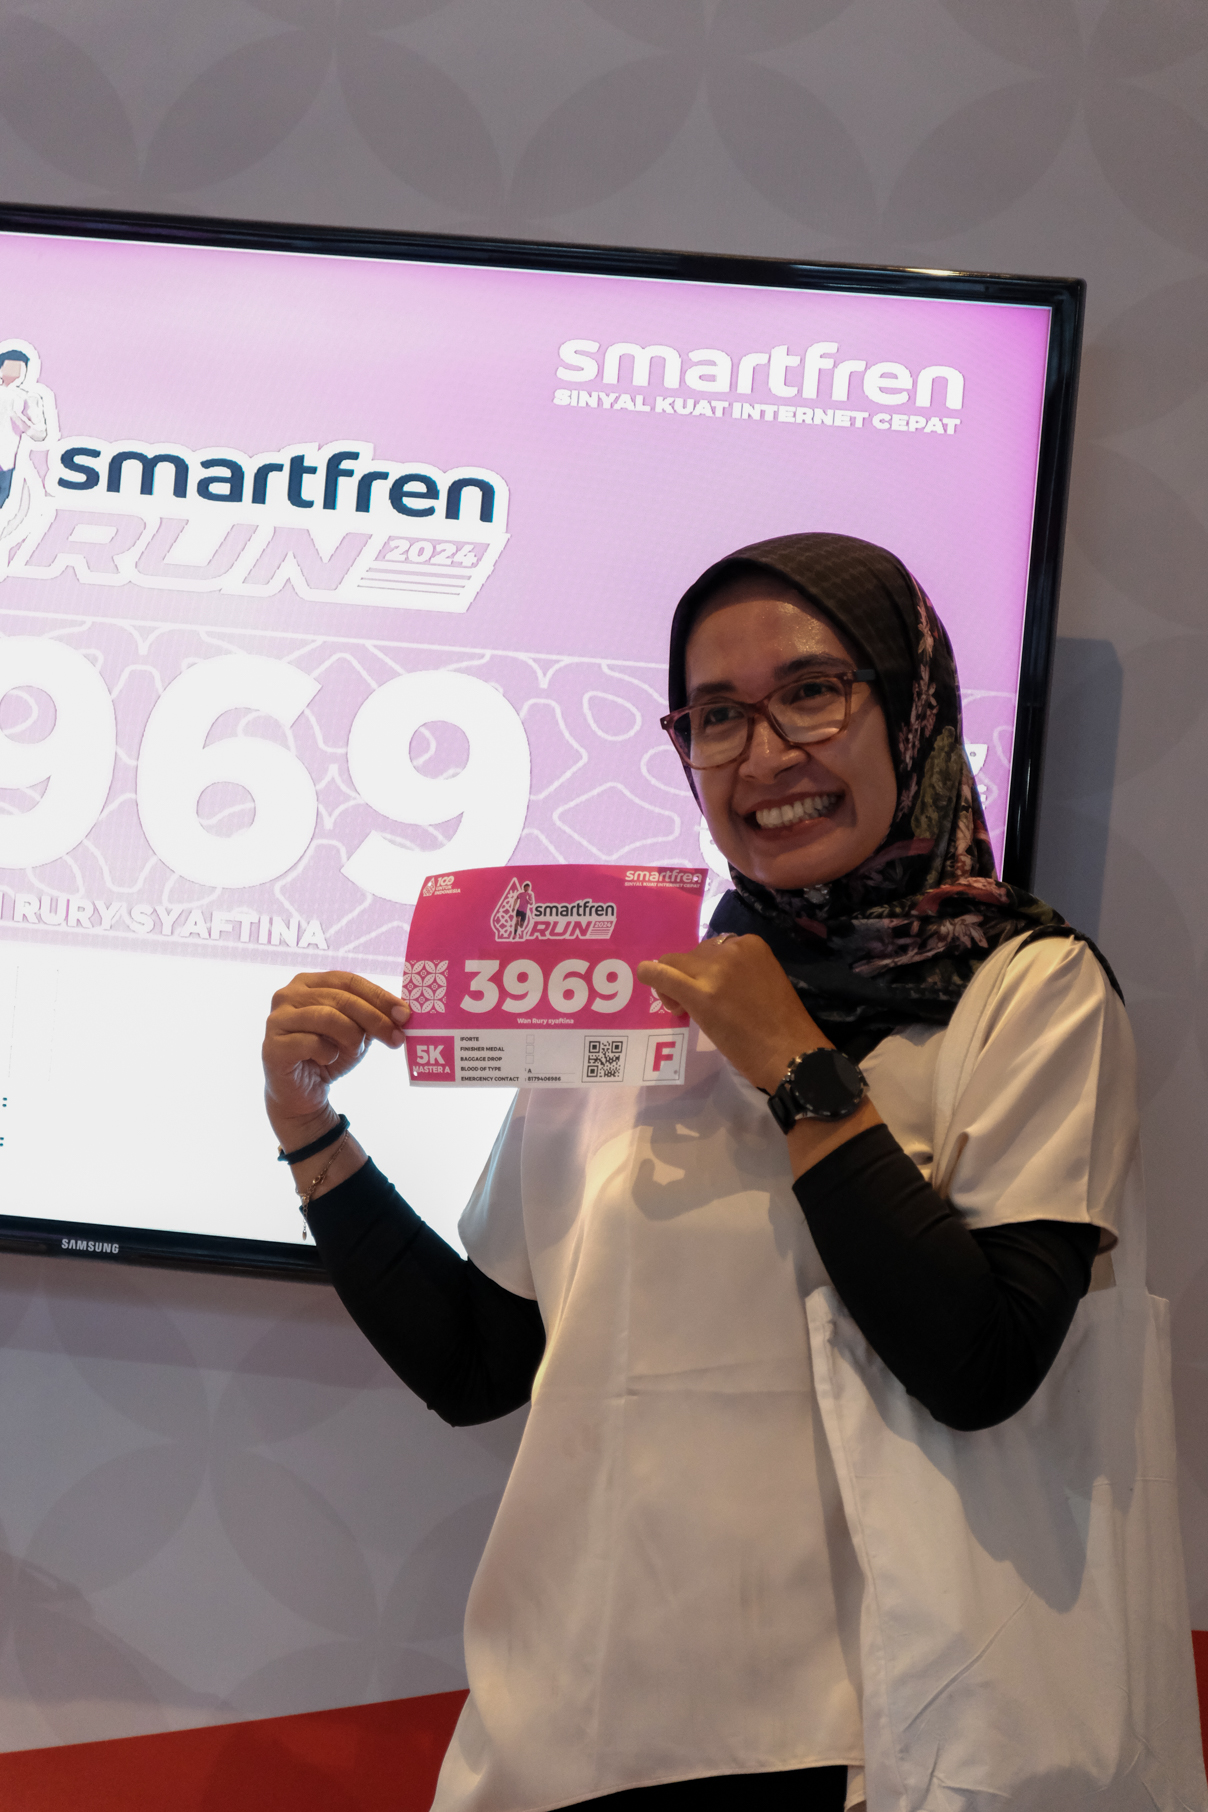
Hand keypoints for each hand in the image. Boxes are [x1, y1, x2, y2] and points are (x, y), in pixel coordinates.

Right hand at [262, 970, 408, 1147]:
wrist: (302, 1094)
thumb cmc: (327, 1055)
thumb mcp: (356, 1032)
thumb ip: (373, 1017)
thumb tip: (403, 1013)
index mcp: (308, 983)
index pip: (348, 980)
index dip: (379, 996)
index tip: (405, 1014)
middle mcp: (287, 995)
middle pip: (341, 998)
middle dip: (375, 1019)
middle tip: (397, 1038)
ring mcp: (276, 1019)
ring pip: (327, 1017)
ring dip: (351, 1037)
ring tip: (355, 1051)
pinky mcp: (272, 1046)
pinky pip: (311, 1043)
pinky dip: (328, 1053)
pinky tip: (328, 1060)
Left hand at [637, 934, 881, 1177]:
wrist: (791, 1053)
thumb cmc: (782, 1026)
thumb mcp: (764, 981)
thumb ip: (737, 972)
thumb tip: (707, 978)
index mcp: (751, 944)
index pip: (713, 948)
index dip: (705, 969)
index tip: (710, 990)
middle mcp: (731, 950)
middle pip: (693, 955)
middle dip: (687, 975)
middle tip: (691, 1005)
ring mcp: (715, 971)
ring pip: (674, 963)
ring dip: (671, 982)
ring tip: (681, 1008)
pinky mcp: (700, 994)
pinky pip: (664, 975)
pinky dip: (651, 974)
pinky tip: (645, 976)